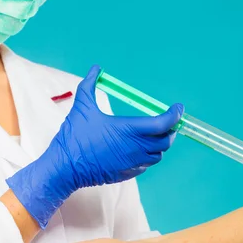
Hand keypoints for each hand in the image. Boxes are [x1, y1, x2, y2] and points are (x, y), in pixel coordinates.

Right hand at [7, 65, 182, 228]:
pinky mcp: (127, 173)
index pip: (163, 123)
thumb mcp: (82, 106)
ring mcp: (132, 163)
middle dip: (170, 129)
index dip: (174, 115)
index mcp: (129, 130)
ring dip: (160, 144)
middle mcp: (136, 148)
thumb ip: (90, 85)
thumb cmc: (74, 137)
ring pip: (158, 155)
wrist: (65, 168)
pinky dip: (148, 155)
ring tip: (155, 134)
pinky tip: (139, 148)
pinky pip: (146, 165)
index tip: (177, 108)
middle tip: (168, 120)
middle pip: (166, 140)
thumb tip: (96, 69)